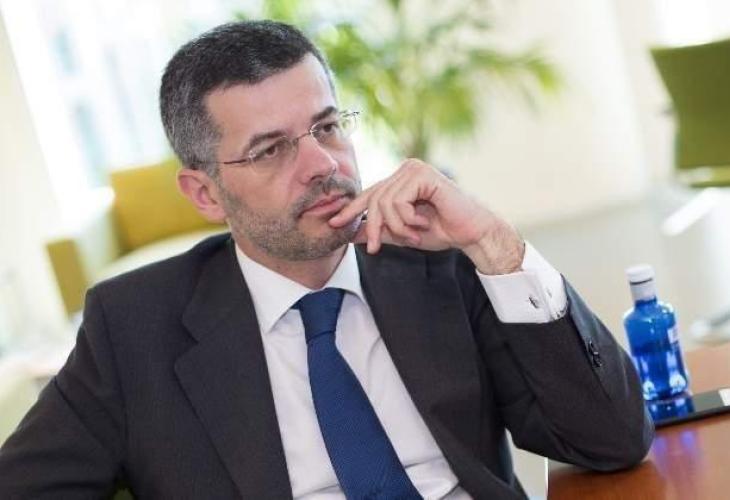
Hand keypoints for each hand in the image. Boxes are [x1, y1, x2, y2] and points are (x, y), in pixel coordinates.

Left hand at [329, 159, 525, 274]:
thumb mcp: (403, 233)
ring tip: (412, 236)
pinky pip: (398, 201)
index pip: (369, 194)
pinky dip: (407, 219)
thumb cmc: (442, 231)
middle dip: (372, 227)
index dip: (350, 210)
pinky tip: (422, 223)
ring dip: (396, 227)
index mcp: (401, 180)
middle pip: (373, 199)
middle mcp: (405, 169)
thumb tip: (350, 233)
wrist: (471, 233)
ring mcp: (414, 169)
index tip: (334, 224)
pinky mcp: (423, 174)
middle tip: (375, 248)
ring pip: (383, 202)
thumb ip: (380, 230)